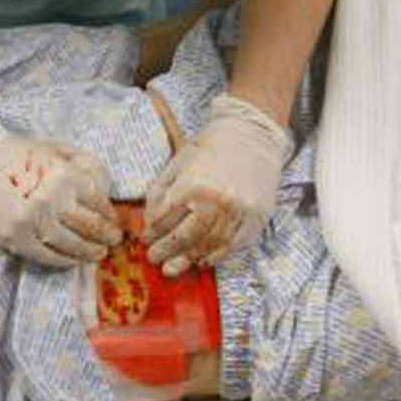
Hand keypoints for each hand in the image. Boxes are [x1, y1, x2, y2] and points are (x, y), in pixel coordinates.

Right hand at [0, 132, 121, 266]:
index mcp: (65, 176)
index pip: (99, 203)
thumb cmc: (16, 155)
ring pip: (72, 245)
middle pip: (91, 226)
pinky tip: (73, 260)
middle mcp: (53, 200)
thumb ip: (80, 166)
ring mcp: (34, 222)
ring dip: (90, 252)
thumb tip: (105, 191)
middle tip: (114, 240)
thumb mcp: (53, 150)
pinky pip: (48, 256)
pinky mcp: (17, 238)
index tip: (115, 221)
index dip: (111, 215)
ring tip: (98, 253)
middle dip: (107, 236)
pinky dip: (65, 261)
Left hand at [146, 95, 292, 274]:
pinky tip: (202, 260)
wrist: (251, 135)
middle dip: (165, 251)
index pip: (164, 219)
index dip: (152, 233)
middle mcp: (215, 202)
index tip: (147, 239)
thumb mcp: (178, 163)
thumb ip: (160, 191)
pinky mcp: (254, 220)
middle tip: (155, 259)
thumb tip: (149, 222)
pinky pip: (231, 247)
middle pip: (184, 239)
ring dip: (188, 259)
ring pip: (208, 247)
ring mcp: (237, 213)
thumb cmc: (211, 148)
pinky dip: (215, 257)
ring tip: (175, 266)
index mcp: (192, 186)